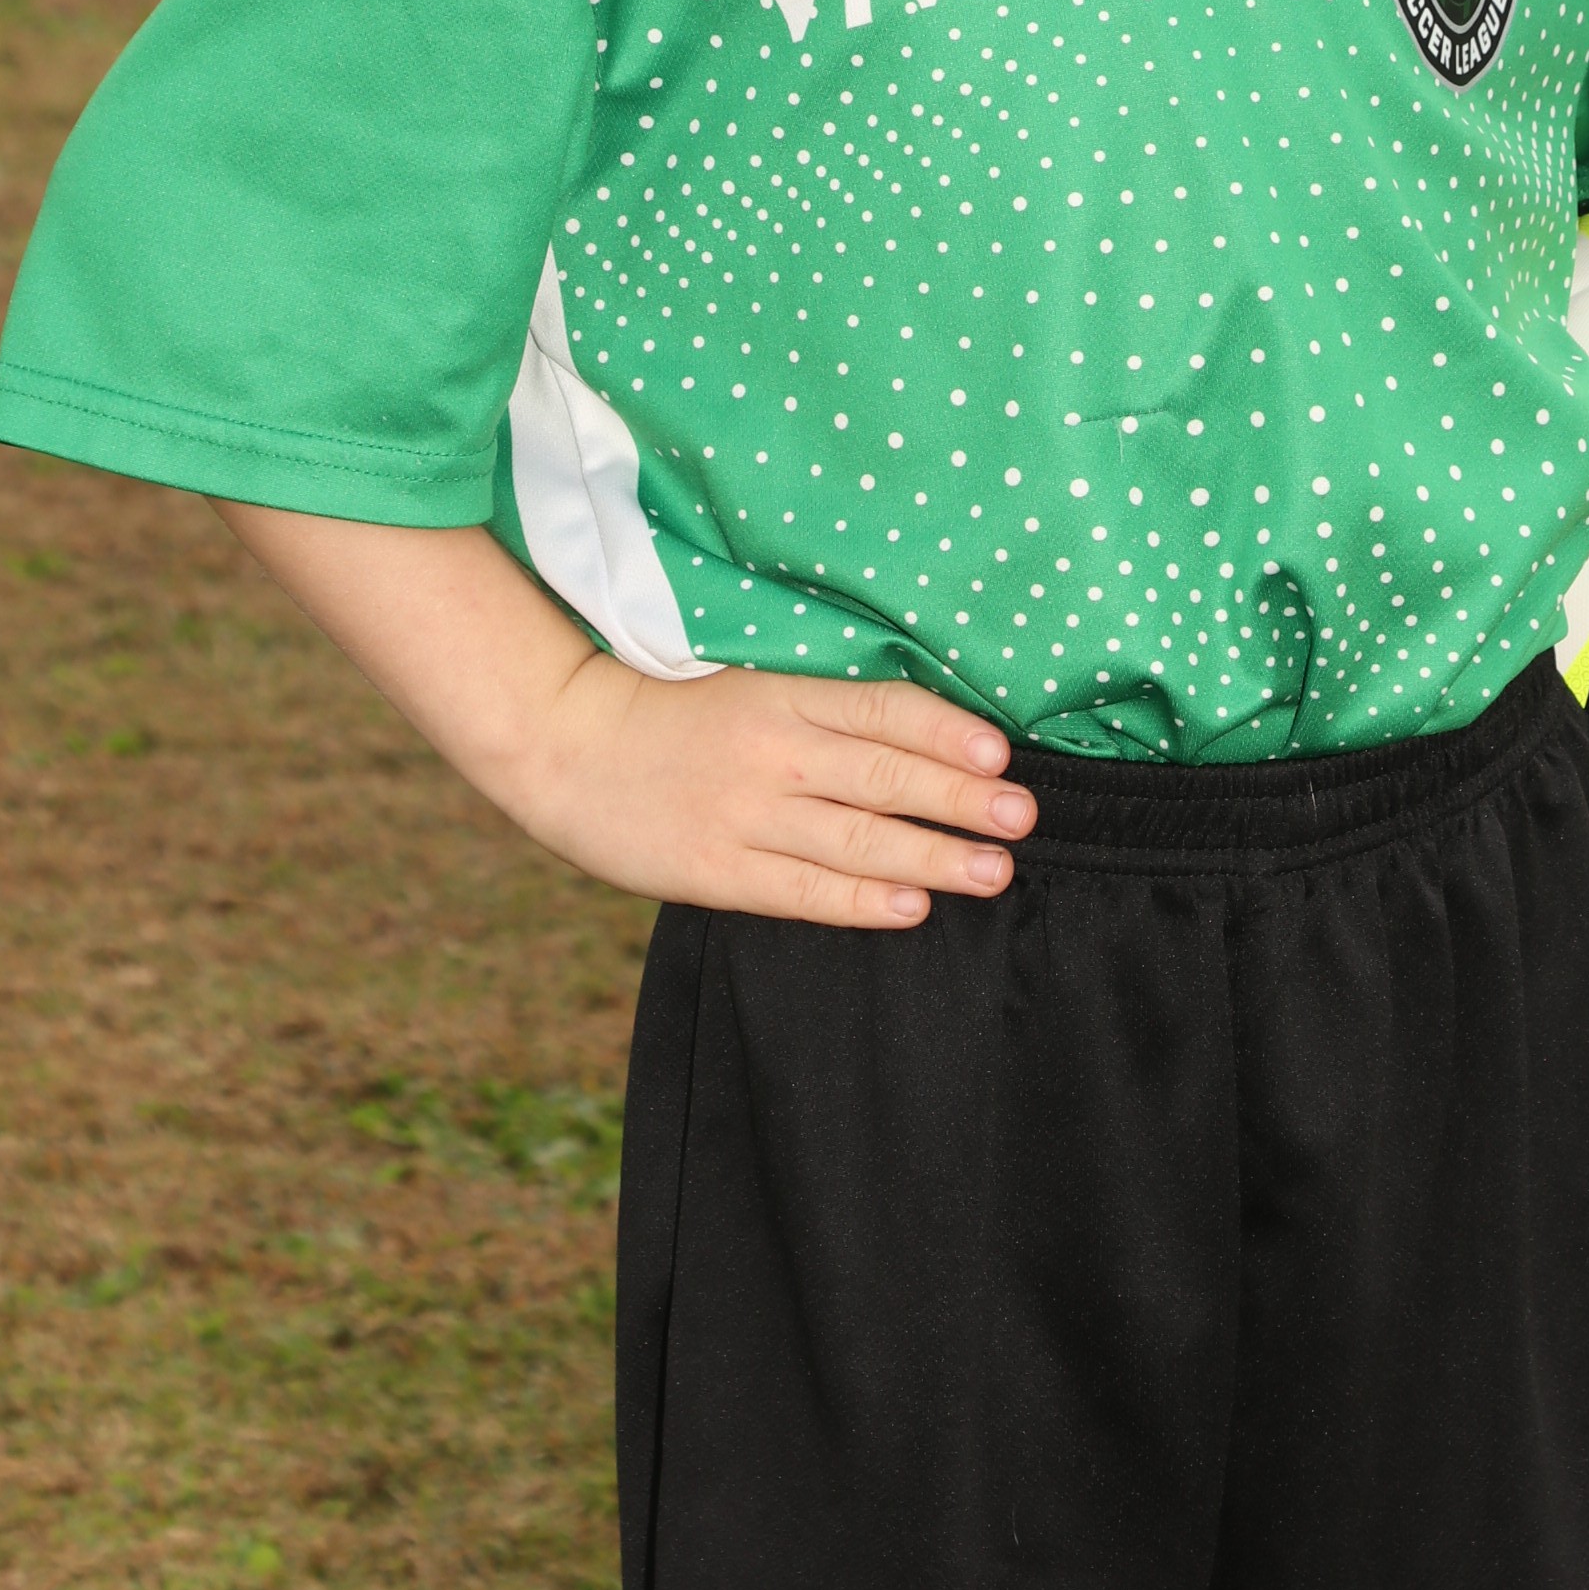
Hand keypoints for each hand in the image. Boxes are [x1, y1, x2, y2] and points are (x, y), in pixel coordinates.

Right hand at [213, 503, 1032, 928]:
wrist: (561, 743)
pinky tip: (911, 908)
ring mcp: (744, 815)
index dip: (948, 735)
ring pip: (857, 841)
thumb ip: (818, 704)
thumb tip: (912, 728)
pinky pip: (802, 890)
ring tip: (994, 873)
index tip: (1003, 754)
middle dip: (963, 802)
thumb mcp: (745, 681)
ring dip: (933, 858)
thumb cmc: (664, 708)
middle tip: (1027, 818)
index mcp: (780, 695)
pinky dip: (860, 902)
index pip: (883, 713)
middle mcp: (772, 754)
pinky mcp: (715, 869)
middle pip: (885, 777)